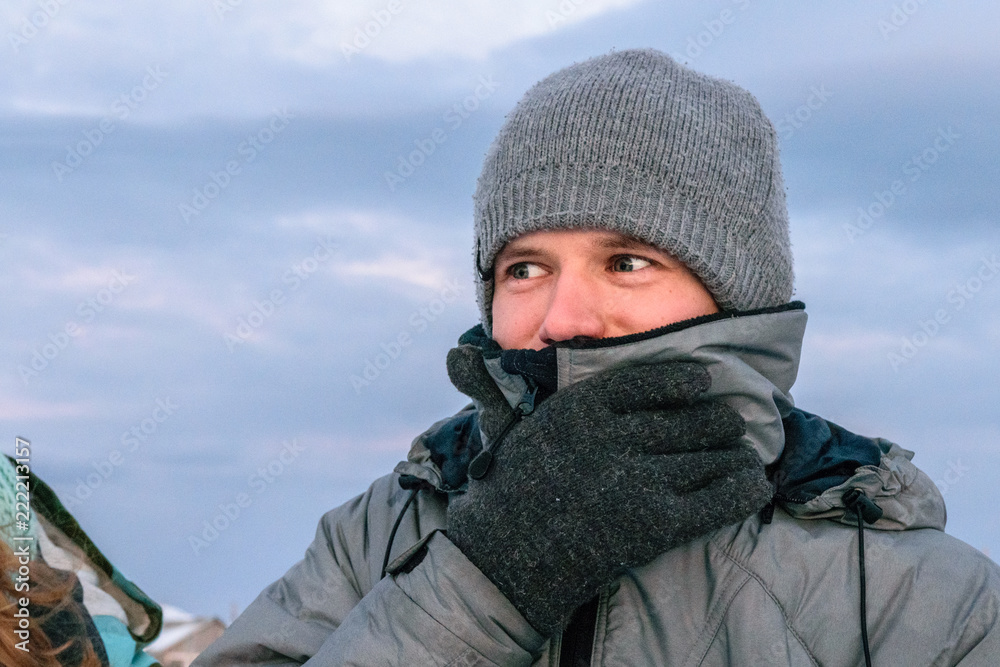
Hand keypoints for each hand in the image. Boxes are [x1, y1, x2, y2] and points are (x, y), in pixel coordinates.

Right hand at [445, 345, 772, 633]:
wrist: (505, 560)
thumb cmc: (513, 491)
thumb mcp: (531, 428)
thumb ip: (568, 401)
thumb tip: (580, 372)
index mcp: (582, 408)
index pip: (650, 382)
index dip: (684, 380)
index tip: (703, 382)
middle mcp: (614, 438)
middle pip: (690, 419)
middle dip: (719, 421)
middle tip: (729, 424)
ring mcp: (638, 482)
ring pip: (711, 457)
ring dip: (736, 455)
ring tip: (745, 455)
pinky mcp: (657, 525)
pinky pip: (719, 499)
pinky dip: (744, 489)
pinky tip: (754, 483)